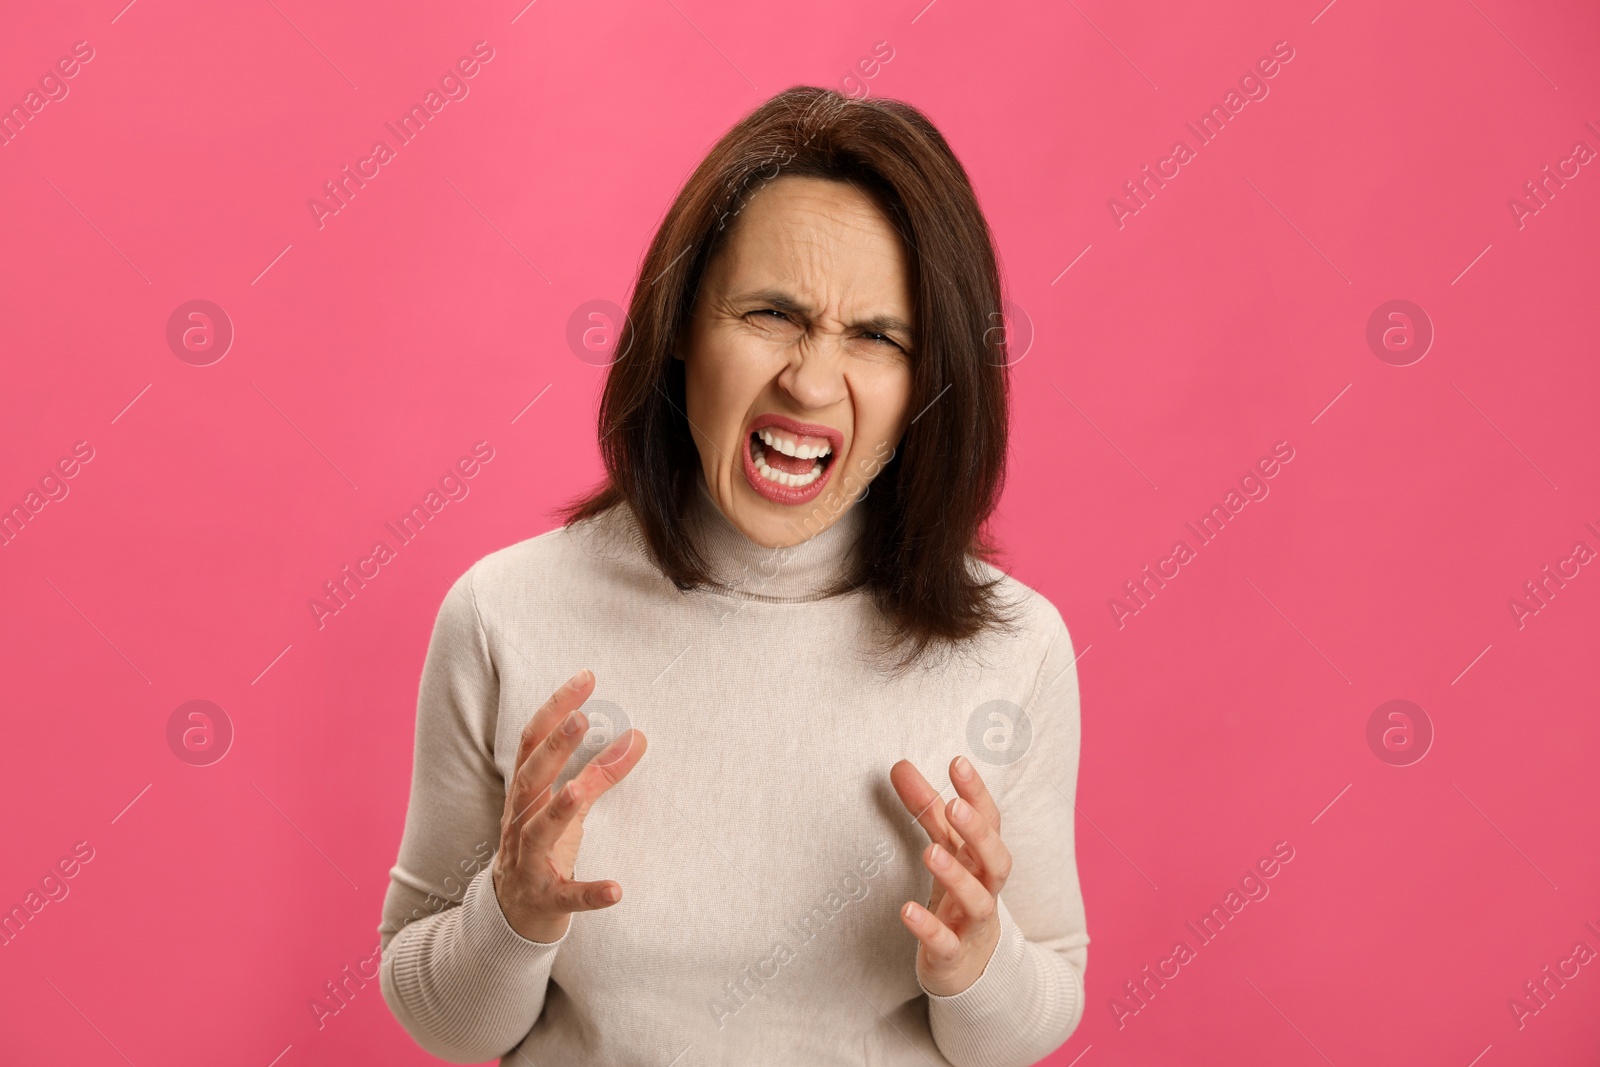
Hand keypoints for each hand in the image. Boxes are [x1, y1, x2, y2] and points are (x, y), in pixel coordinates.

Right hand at [491, 669, 647, 943]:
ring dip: (558, 810)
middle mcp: (520, 822)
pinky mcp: (546, 898)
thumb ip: (599, 772)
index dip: (555, 708)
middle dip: (553, 749)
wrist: (513, 913)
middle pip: (529, 780)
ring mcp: (529, 861)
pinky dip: (589, 893)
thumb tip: (637, 736)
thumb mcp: (568, 806)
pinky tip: (616, 890)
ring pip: (537, 832)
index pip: (532, 742)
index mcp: (524, 795)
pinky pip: (567, 896)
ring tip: (579, 791)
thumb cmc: (543, 847)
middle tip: (580, 719)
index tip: (586, 677)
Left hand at [889, 754, 1010, 996]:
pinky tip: (906, 910)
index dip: (976, 793)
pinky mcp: (953, 955)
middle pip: (995, 858)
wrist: (974, 968)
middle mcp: (986, 888)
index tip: (958, 762)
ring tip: (931, 852)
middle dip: (978, 832)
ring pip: (978, 900)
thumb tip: (899, 764)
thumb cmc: (959, 897)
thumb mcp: (945, 850)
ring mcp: (972, 924)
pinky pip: (946, 943)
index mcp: (983, 859)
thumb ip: (926, 809)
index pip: (990, 821)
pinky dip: (929, 928)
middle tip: (955, 805)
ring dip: (956, 876)